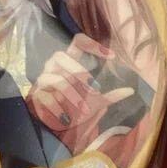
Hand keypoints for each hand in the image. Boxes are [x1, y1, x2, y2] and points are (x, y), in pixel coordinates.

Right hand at [29, 33, 134, 149]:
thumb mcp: (96, 102)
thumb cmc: (75, 107)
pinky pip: (47, 97)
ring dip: (72, 93)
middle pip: (61, 56)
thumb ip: (111, 96)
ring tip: (85, 108)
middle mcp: (54, 66)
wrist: (54, 125)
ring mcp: (43, 79)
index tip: (112, 57)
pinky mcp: (36, 95)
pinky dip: (59, 108)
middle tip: (95, 90)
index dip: (93, 45)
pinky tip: (67, 117)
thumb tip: (131, 91)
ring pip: (56, 79)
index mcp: (70, 62)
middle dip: (78, 71)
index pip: (78, 42)